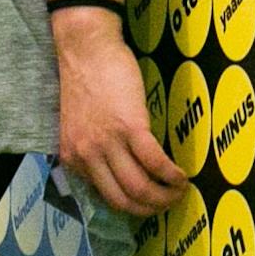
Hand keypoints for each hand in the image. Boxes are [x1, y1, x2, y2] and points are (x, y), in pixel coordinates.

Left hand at [51, 9, 187, 217]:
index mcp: (73, 157)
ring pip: (140, 187)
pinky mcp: (130, 127)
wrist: (87, 47)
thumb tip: (116, 167)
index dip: (131, 205)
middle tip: (168, 203)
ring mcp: (108, 142)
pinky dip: (171, 174)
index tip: (148, 202)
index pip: (104, 196)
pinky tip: (181, 174)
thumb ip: (91, 148)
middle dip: (150, 208)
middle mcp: (87, 155)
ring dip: (164, 196)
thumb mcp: (77, 124)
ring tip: (179, 191)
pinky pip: (155, 162)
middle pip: (123, 199)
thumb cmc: (86, 79)